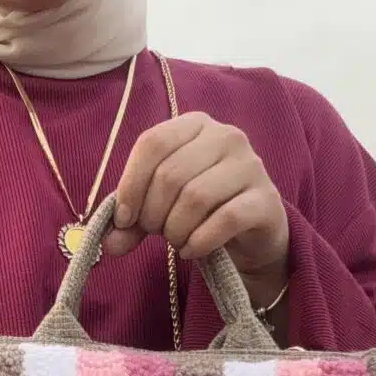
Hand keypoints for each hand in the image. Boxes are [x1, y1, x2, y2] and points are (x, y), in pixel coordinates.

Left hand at [103, 114, 289, 307]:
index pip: (153, 143)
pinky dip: (200, 241)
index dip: (131, 184)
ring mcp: (251, 165)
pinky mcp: (266, 199)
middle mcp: (226, 136)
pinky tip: (194, 249)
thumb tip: (109, 242)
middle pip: (171, 174)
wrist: (251, 232)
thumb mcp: (160, 207)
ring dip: (176, 230)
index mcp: (195, 125)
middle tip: (156, 233)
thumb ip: (132, 220)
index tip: (124, 218)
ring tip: (176, 241)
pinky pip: (224, 219)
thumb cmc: (201, 210)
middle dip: (153, 214)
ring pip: (196, 197)